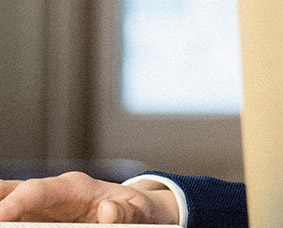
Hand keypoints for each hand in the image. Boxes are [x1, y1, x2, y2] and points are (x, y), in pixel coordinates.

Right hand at [0, 171, 178, 223]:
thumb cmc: (137, 210)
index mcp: (74, 187)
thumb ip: (127, 212)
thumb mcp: (140, 211)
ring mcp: (39, 210)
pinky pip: (16, 221)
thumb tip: (108, 210)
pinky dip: (10, 222)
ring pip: (8, 207)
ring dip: (2, 215)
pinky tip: (8, 225)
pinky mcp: (37, 221)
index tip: (0, 217)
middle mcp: (50, 194)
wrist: (138, 214)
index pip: (36, 190)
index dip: (14, 203)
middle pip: (9, 192)